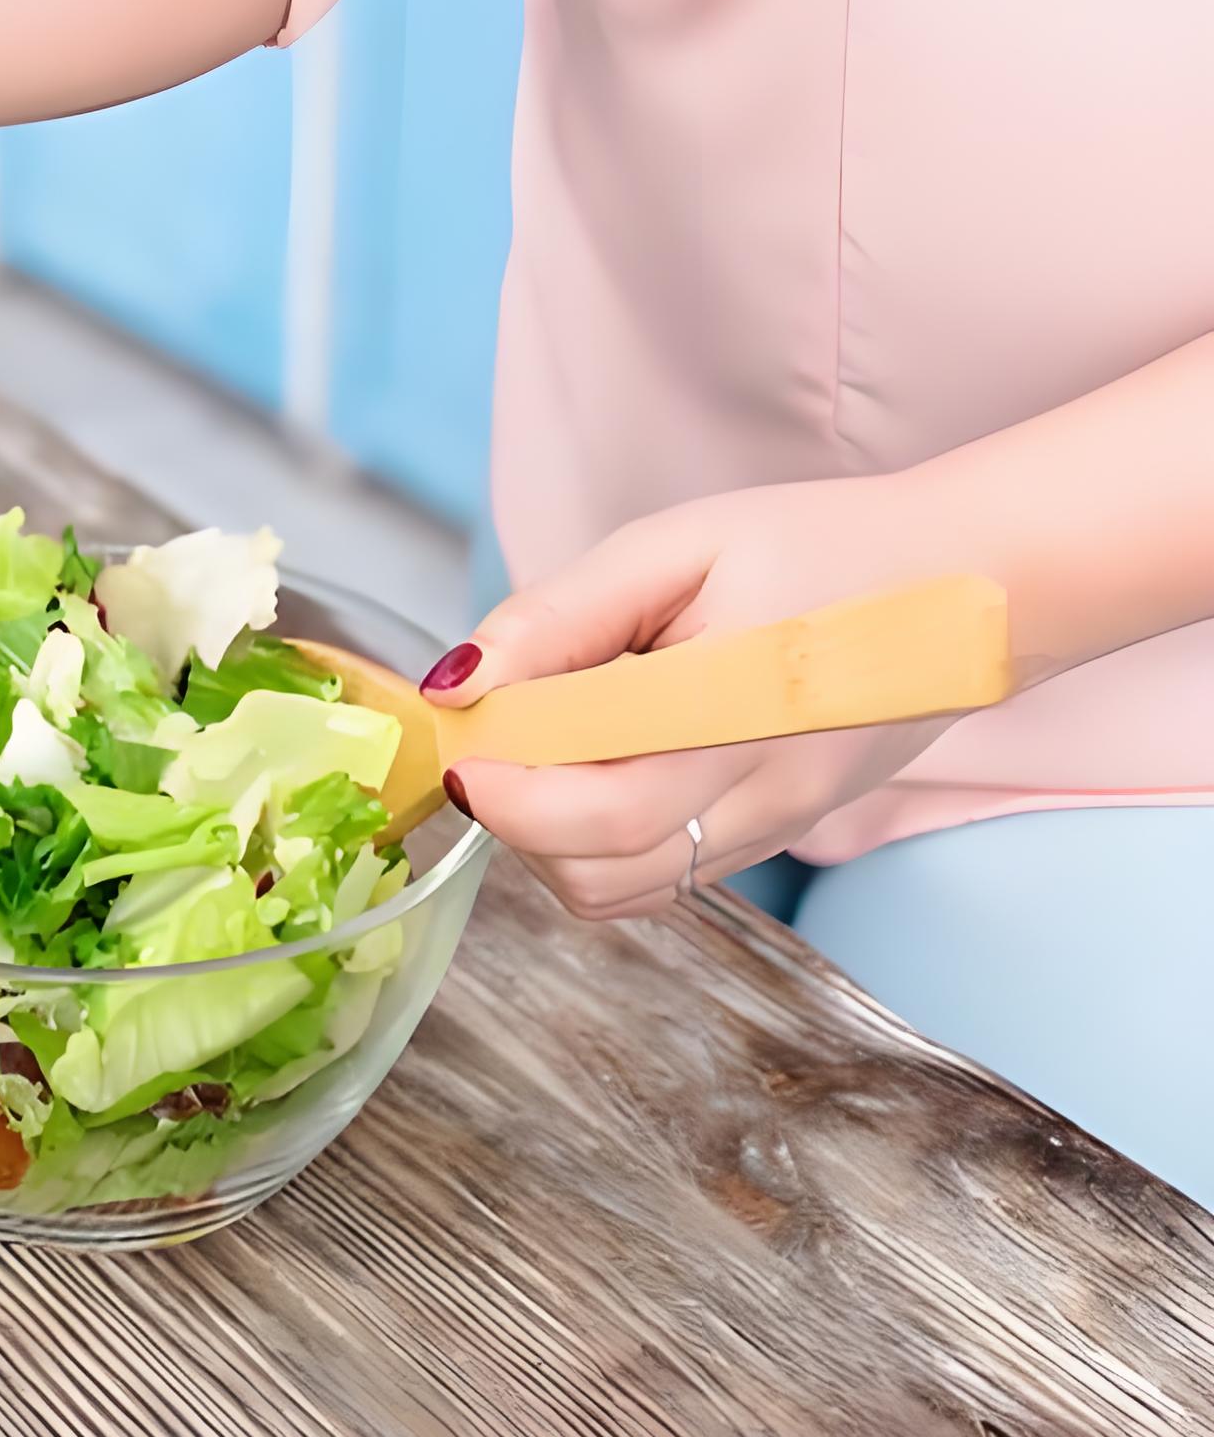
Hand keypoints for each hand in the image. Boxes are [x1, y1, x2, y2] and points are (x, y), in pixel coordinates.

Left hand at [424, 473, 977, 919]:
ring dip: (548, 840)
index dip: (504, 785)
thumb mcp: (681, 545)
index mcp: (742, 711)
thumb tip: (461, 683)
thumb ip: (563, 616)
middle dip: (514, 816)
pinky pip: (655, 879)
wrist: (975, 583)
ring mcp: (772, 829)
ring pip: (617, 892)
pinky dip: (596, 845)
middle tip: (494, 740)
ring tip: (550, 749)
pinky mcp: (772, 840)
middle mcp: (763, 794)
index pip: (595, 802)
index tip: (462, 738)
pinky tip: (601, 767)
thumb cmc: (825, 545)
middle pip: (595, 868)